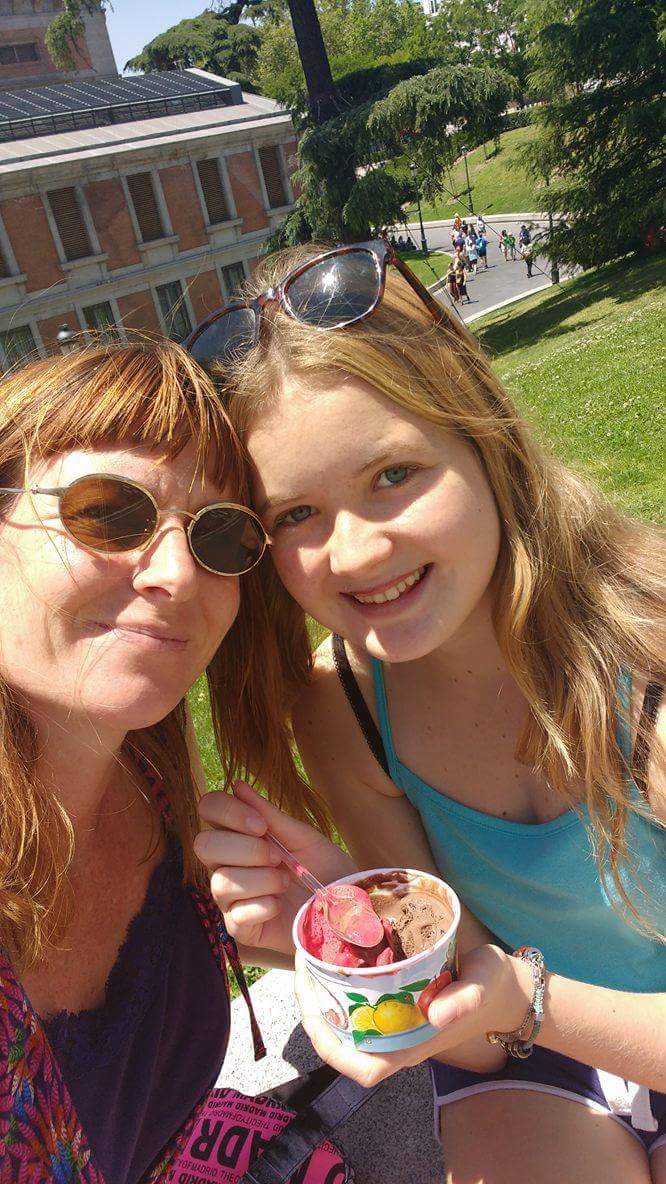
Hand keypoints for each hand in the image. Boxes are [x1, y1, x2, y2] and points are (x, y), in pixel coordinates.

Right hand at [195, 780, 353, 955]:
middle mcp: (227, 864)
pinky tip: (280, 905)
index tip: (261, 825)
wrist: (344, 907)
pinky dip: (264, 907)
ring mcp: (230, 898)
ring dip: (261, 879)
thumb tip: (238, 785)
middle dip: (245, 849)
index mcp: (239, 834)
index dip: (227, 812)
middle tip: (277, 857)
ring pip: (221, 881)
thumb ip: (270, 815)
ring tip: (285, 882)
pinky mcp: (240, 929)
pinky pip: (236, 915)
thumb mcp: (303, 837)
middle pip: (203, 845)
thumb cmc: (323, 868)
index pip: (208, 809)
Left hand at [294, 944, 529, 1087]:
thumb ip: (464, 999)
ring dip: (323, 997)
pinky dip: (340, 986)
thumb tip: (438, 1013)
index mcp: (413, 1046)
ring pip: (346, 1024)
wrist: (507, 990)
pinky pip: (359, 1005)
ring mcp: (396, 1026)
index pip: (362, 1069)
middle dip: (315, 1011)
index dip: (330, 1048)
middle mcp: (398, 1041)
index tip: (312, 1010)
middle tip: (303, 965)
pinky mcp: (398, 1007)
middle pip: (343, 1044)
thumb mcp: (482, 986)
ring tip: (311, 958)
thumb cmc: (493, 989)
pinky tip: (336, 958)